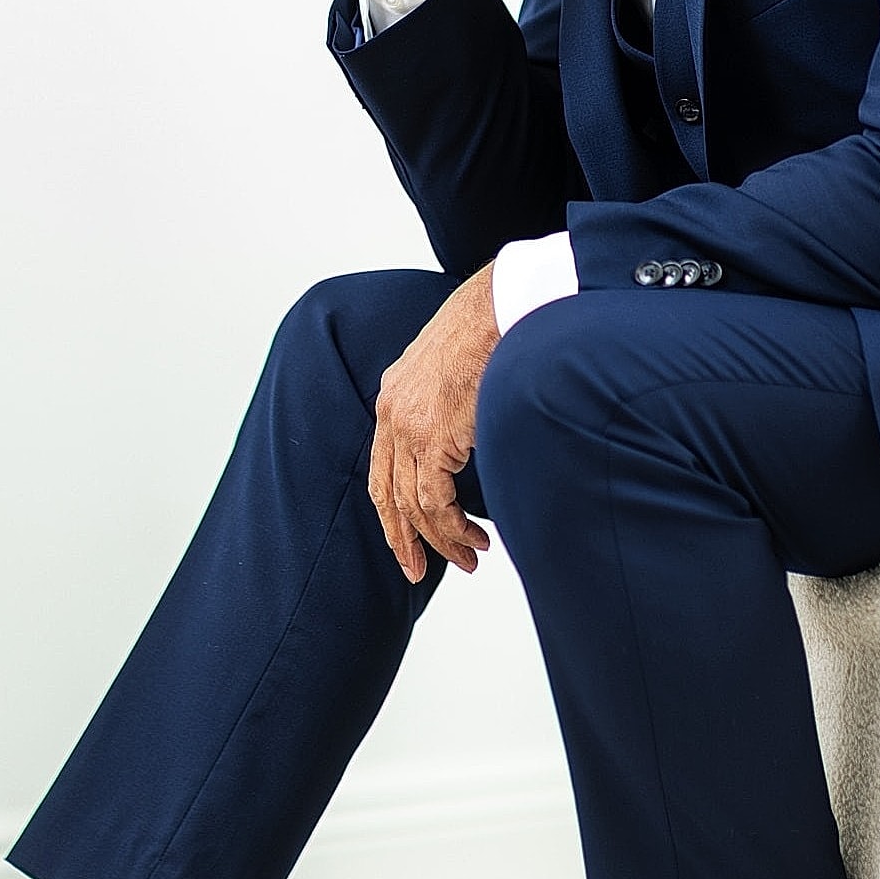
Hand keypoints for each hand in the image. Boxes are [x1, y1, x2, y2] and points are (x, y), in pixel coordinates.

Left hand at [368, 267, 499, 582]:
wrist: (497, 308)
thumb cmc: (488, 330)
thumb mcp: (451, 368)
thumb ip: (444, 403)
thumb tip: (464, 436)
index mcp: (392, 397)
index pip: (382, 468)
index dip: (392, 510)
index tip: (407, 540)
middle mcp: (391, 414)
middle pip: (387, 494)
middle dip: (404, 539)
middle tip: (418, 571)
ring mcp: (408, 427)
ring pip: (414, 505)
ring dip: (442, 540)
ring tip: (470, 557)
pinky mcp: (432, 437)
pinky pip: (436, 501)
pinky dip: (454, 528)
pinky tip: (475, 538)